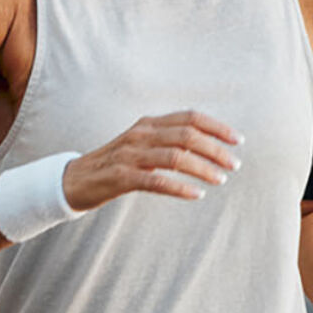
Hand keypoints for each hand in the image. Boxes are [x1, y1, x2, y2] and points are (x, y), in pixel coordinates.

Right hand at [61, 110, 240, 210]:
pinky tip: (196, 195)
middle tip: (234, 165)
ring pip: (176, 157)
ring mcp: (130, 155)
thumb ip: (167, 140)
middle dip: (215, 149)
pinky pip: (157, 181)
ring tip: (220, 179)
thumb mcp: (141, 144)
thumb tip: (205, 144)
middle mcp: (141, 134)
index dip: (216, 127)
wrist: (74, 180)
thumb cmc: (114, 164)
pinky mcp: (122, 177)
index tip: (238, 140)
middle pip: (187, 136)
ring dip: (203, 169)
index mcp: (148, 123)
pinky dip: (180, 188)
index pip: (189, 117)